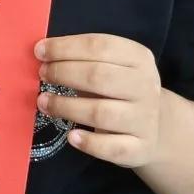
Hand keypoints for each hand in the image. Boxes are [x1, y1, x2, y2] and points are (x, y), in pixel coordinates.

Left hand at [35, 33, 166, 168]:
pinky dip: (89, 143)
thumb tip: (42, 54)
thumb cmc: (119, 91)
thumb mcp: (111, 67)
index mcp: (139, 58)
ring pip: (101, 113)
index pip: (101, 46)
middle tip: (42, 75)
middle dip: (64, 73)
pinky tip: (71, 137)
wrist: (154, 128)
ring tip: (43, 102)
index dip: (66, 48)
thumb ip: (82, 59)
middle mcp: (145, 86)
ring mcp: (144, 119)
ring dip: (66, 107)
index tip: (39, 51)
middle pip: (100, 77)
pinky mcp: (140, 148)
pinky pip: (112, 147)